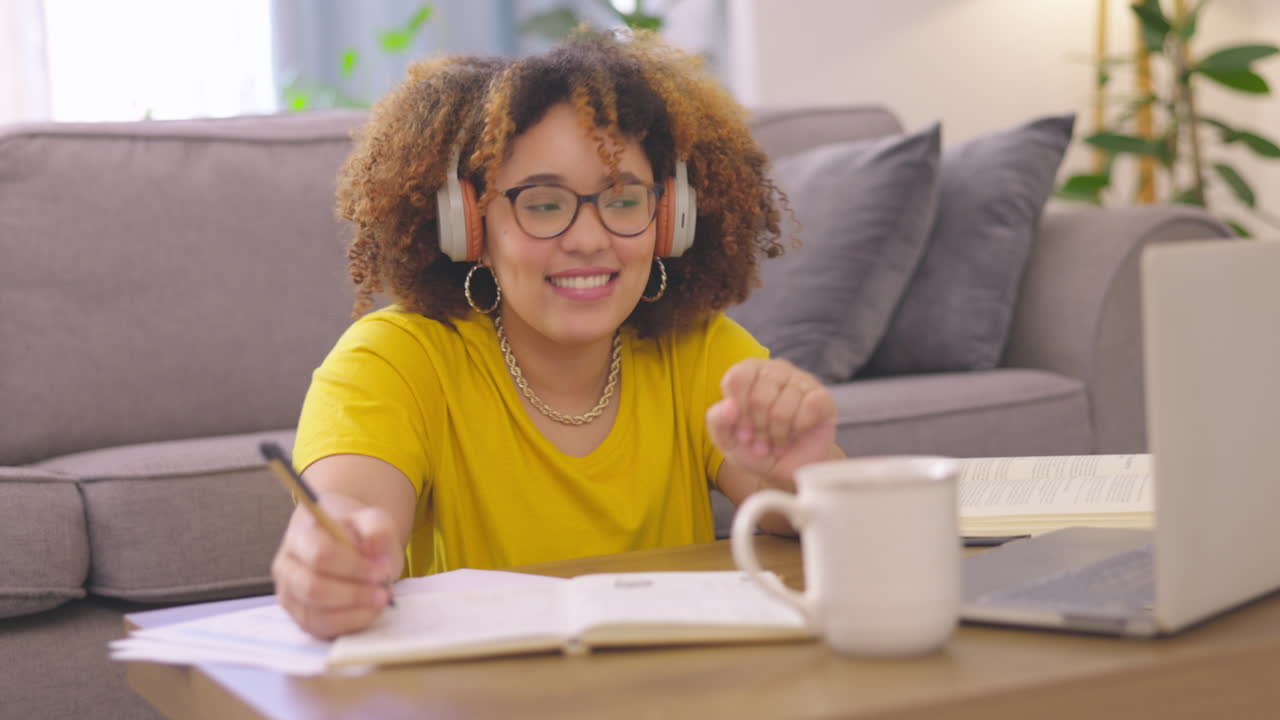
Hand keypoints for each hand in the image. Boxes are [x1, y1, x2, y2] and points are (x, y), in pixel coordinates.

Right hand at [271, 493, 400, 639]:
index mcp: (301, 536)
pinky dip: (349, 624)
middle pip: (314, 589)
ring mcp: (290, 596)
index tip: (381, 570)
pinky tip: (369, 611)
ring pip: (316, 614)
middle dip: (354, 593)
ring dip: (354, 611)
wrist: (348, 546)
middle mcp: (287, 567)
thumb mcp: (372, 521)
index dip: (353, 567)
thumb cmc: (357, 534)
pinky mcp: (300, 618)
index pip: (320, 555)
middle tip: (383, 591)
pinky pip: (321, 629)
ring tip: (379, 601)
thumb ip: (376, 529)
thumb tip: (374, 548)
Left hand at [707, 357, 835, 489]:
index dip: (738, 412)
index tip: (742, 431)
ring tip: (778, 441)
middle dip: (758, 428)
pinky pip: (810, 407)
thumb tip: (728, 405)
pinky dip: (799, 428)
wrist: (787, 470)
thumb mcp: (727, 440)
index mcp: (749, 371)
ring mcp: (801, 380)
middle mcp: (776, 369)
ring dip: (778, 433)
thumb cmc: (755, 448)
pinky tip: (796, 433)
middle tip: (762, 441)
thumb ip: (717, 421)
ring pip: (784, 406)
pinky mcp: (823, 396)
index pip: (737, 379)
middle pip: (759, 397)